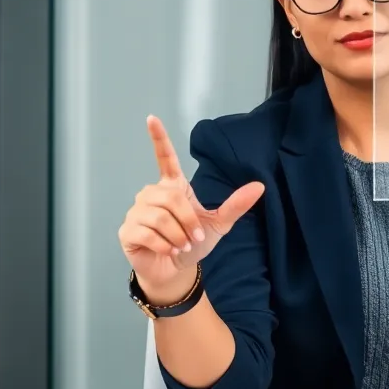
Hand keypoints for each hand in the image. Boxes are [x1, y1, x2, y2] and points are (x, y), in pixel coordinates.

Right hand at [118, 116, 264, 303]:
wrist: (176, 269)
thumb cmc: (194, 242)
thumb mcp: (219, 223)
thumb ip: (236, 205)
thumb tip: (260, 186)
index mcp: (172, 187)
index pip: (164, 158)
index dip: (158, 138)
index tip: (151, 118)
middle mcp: (151, 194)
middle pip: (171, 199)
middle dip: (187, 222)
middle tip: (195, 238)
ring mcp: (136, 211)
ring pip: (159, 217)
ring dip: (177, 235)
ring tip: (182, 245)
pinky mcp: (128, 230)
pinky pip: (147, 233)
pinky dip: (164, 245)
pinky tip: (169, 251)